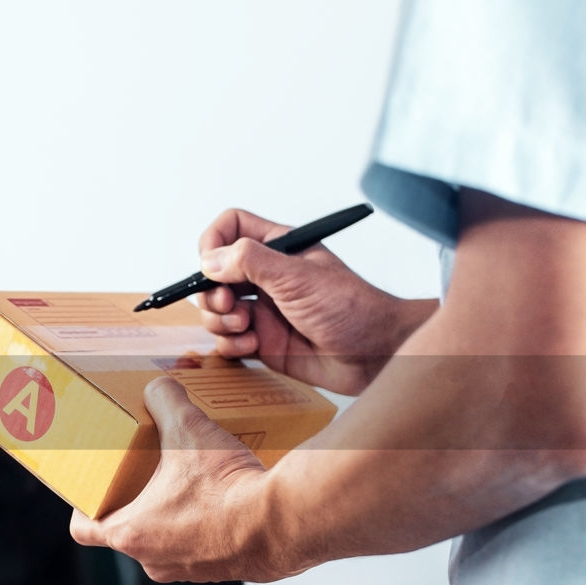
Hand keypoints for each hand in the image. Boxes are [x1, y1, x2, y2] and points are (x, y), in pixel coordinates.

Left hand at [69, 377, 304, 582]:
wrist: (283, 522)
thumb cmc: (226, 487)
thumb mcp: (188, 430)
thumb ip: (165, 401)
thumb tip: (158, 386)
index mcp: (131, 533)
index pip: (83, 530)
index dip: (83, 507)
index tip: (93, 490)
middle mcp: (154, 561)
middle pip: (128, 532)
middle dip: (136, 503)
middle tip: (147, 475)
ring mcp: (188, 570)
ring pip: (166, 542)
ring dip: (173, 517)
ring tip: (190, 483)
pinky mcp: (222, 572)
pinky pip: (203, 548)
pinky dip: (207, 527)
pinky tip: (223, 499)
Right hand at [197, 208, 435, 394]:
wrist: (374, 355)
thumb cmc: (352, 308)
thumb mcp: (297, 276)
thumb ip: (250, 262)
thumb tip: (210, 259)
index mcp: (276, 250)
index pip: (230, 229)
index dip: (213, 243)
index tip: (210, 265)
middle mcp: (265, 278)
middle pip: (213, 274)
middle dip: (211, 292)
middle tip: (228, 304)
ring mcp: (262, 311)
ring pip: (215, 311)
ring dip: (220, 321)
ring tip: (245, 327)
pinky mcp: (262, 342)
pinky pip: (228, 342)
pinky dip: (232, 345)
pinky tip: (254, 346)